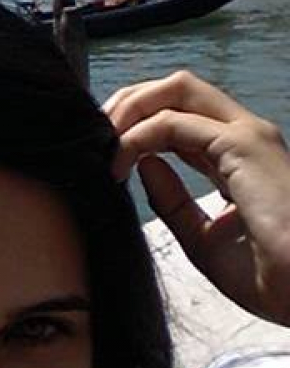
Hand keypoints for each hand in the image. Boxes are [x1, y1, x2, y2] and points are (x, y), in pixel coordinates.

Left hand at [105, 70, 289, 325]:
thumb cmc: (272, 278)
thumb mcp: (203, 238)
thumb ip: (172, 201)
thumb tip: (140, 164)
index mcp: (242, 156)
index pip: (183, 115)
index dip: (139, 122)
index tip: (105, 149)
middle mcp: (247, 135)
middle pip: (178, 88)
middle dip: (130, 100)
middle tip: (96, 133)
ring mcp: (248, 135)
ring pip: (176, 90)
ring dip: (129, 109)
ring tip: (102, 143)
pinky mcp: (243, 146)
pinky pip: (173, 124)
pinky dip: (137, 137)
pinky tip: (118, 163)